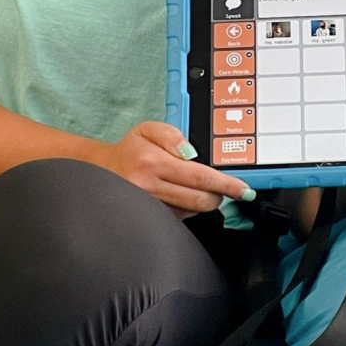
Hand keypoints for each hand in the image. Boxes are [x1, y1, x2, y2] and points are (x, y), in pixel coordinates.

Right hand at [90, 120, 253, 216]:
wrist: (103, 170)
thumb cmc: (130, 150)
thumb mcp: (148, 129)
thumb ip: (172, 135)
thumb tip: (192, 153)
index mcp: (151, 162)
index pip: (199, 177)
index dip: (226, 184)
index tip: (243, 189)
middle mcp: (149, 186)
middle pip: (200, 199)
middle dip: (219, 195)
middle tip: (223, 188)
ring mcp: (149, 205)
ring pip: (192, 210)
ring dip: (204, 201)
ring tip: (199, 188)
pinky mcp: (150, 217)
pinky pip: (181, 217)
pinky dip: (189, 207)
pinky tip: (182, 195)